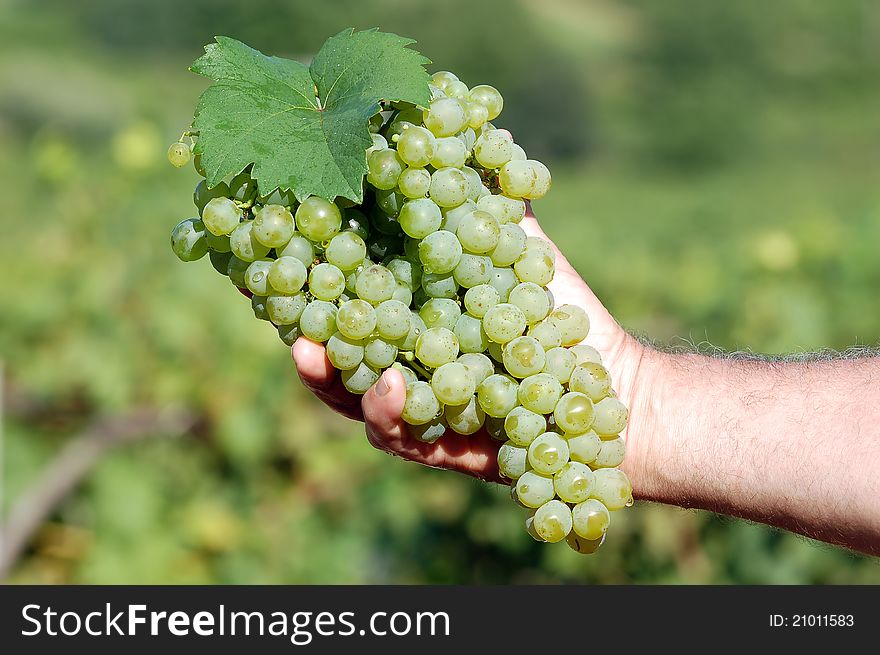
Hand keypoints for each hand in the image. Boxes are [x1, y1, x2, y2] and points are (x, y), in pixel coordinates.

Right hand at [292, 203, 650, 485]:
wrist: (605, 377)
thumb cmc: (558, 310)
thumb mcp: (520, 248)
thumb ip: (485, 201)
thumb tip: (463, 128)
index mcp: (411, 315)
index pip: (346, 298)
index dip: (310, 280)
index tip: (282, 249)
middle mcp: (403, 360)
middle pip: (332, 352)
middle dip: (301, 328)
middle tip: (277, 305)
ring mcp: (415, 405)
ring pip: (352, 396)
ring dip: (328, 376)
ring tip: (310, 351)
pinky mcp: (436, 444)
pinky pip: (399, 434)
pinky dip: (390, 411)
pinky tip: (393, 384)